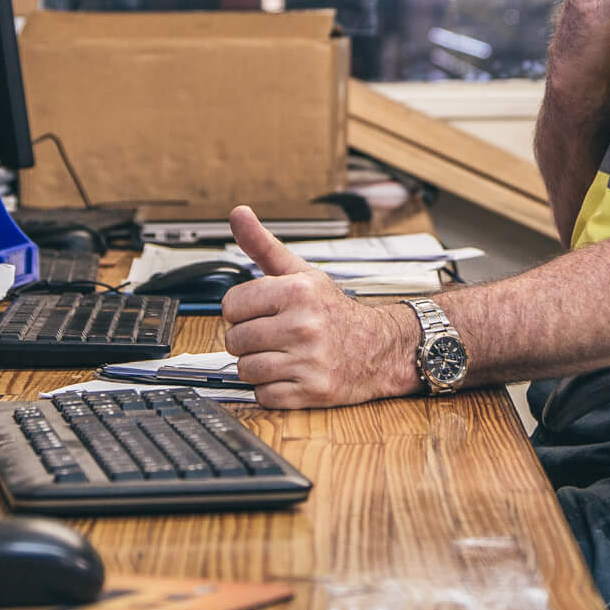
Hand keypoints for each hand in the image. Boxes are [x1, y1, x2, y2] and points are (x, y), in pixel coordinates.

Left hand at [219, 206, 415, 409]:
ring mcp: (308, 360)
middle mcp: (303, 325)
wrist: (378, 346)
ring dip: (257, 366)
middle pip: (235, 340)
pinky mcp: (312, 391)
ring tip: (279, 355)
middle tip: (269, 336)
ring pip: (246, 370)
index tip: (258, 313)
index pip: (231, 305)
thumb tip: (238, 213)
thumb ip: (263, 245)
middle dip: (247, 340)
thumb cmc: (333, 311)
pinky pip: (265, 395)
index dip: (240, 311)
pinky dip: (271, 389)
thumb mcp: (301, 272)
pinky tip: (289, 374)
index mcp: (296, 292)